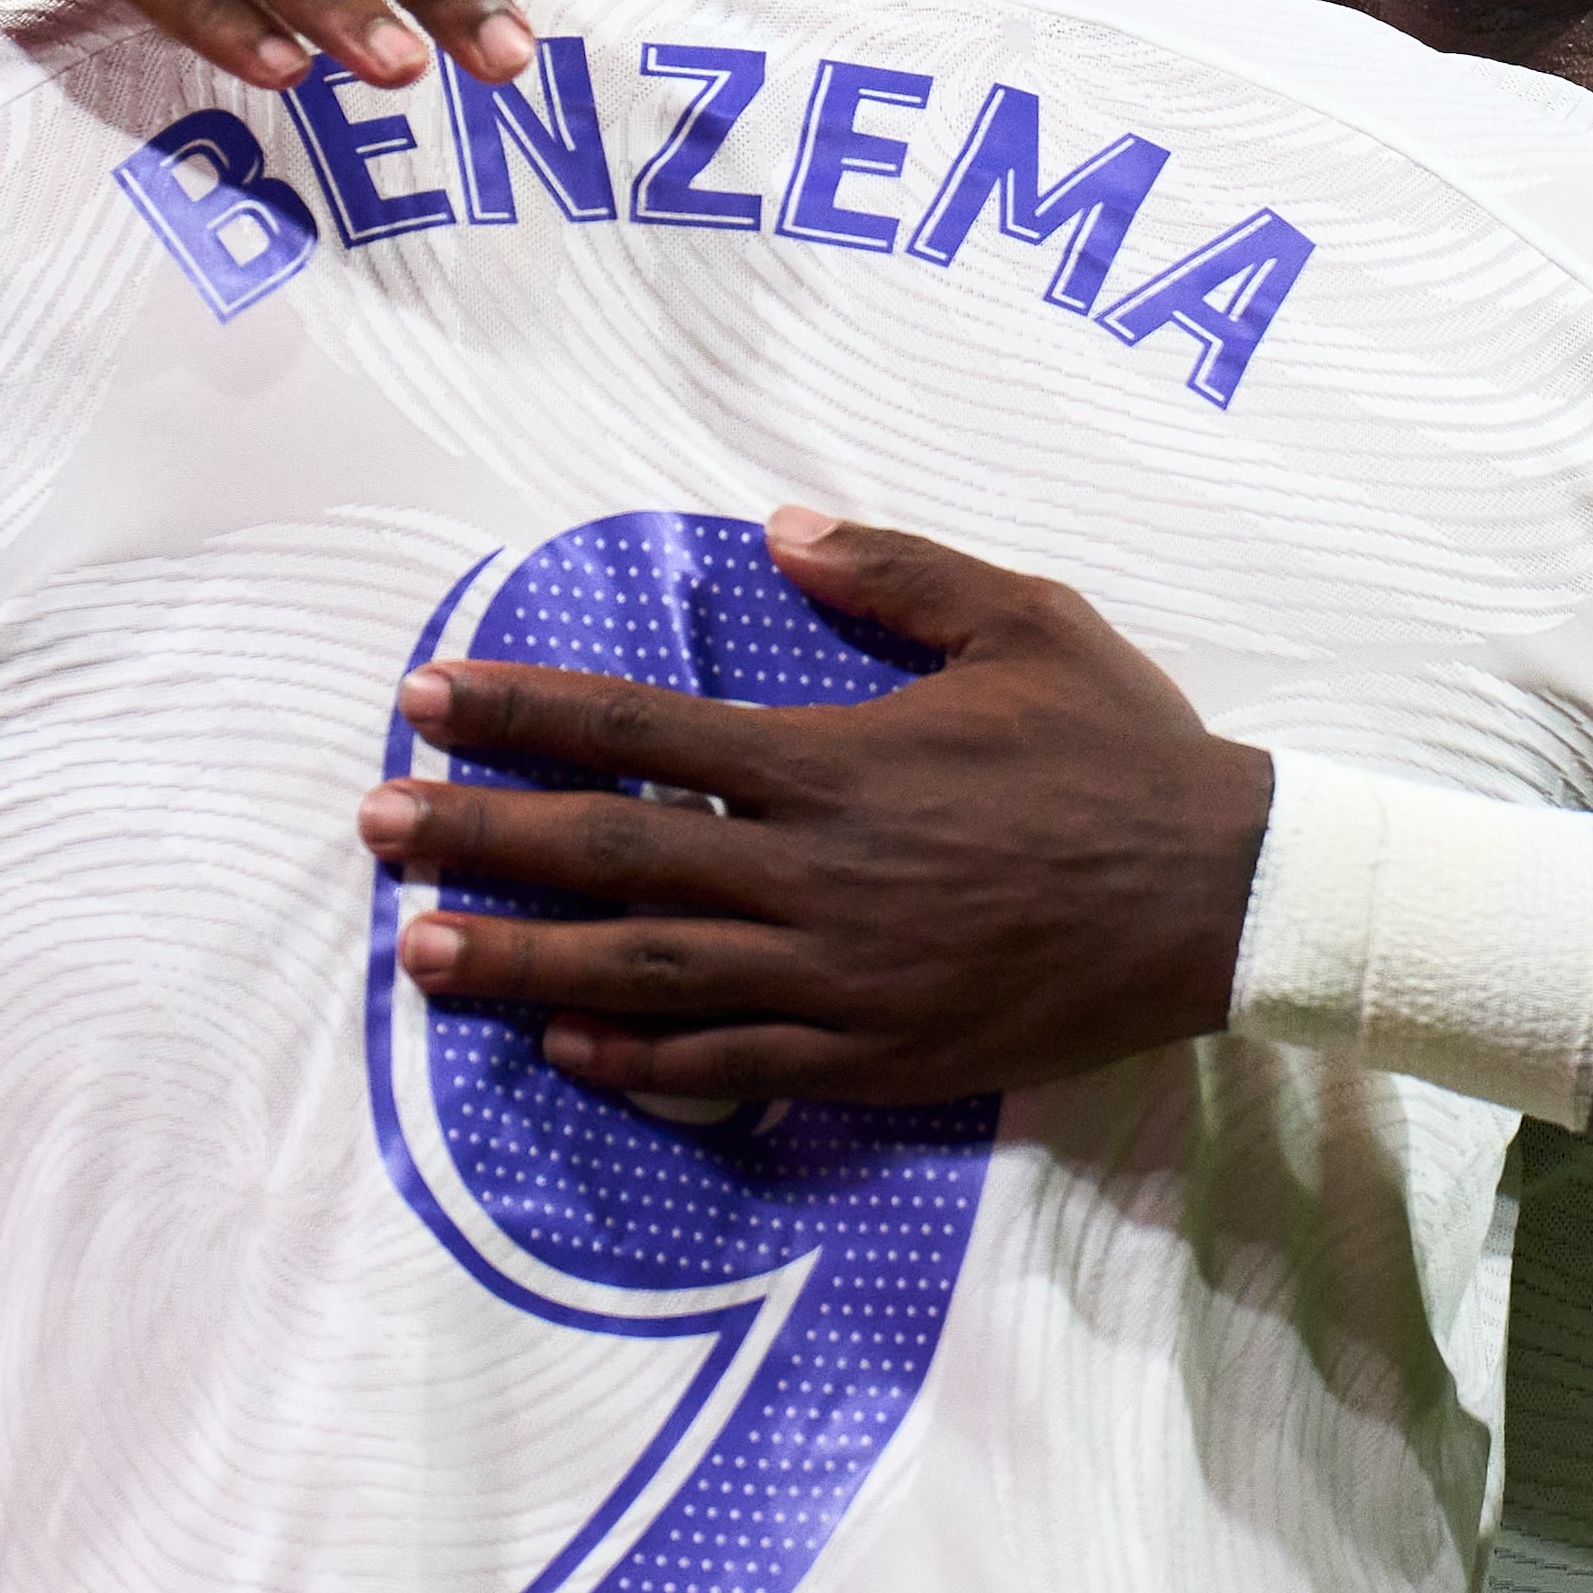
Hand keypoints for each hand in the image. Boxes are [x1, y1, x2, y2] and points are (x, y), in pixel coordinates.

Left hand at [359, 510, 1275, 1104]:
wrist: (1222, 898)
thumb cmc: (1123, 748)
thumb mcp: (1025, 618)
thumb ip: (896, 570)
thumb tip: (777, 525)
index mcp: (835, 761)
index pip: (641, 730)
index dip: (523, 713)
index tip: (426, 698)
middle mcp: (814, 876)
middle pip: (611, 856)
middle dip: (478, 839)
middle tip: (370, 826)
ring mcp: (837, 979)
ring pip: (643, 974)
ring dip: (520, 962)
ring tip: (417, 951)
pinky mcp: (871, 1055)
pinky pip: (729, 1067)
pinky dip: (637, 1062)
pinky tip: (565, 1046)